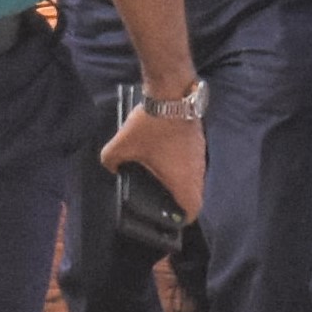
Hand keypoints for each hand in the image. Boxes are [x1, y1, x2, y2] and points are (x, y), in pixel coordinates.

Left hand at [99, 105, 206, 223]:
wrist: (172, 91)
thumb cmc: (151, 125)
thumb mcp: (122, 145)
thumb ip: (111, 161)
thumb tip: (111, 166)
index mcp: (182, 179)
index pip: (192, 210)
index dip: (181, 220)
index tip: (168, 220)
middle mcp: (197, 170)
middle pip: (194, 195)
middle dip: (179, 201)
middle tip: (160, 200)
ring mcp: (200, 153)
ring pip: (195, 176)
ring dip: (181, 180)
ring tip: (160, 177)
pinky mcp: (198, 139)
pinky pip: (193, 160)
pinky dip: (182, 163)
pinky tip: (164, 155)